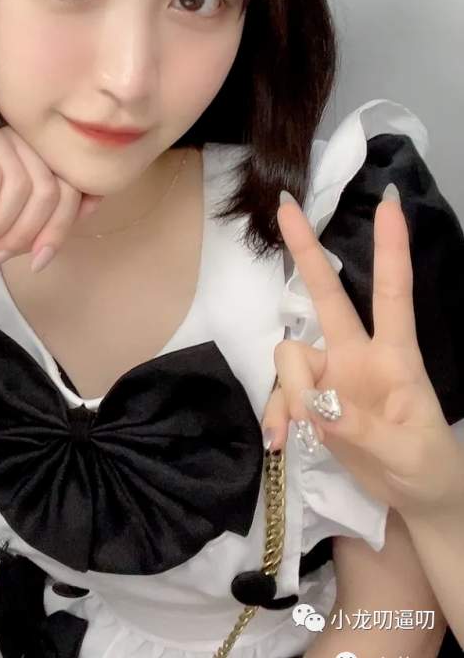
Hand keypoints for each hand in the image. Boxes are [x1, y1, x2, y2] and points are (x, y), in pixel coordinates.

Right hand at [0, 122, 103, 274]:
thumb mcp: (25, 233)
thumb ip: (57, 218)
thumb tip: (95, 201)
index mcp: (37, 158)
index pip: (71, 185)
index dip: (61, 227)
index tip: (40, 258)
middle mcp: (18, 141)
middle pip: (50, 185)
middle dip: (30, 230)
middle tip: (4, 253)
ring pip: (22, 182)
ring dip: (3, 224)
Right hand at [261, 187, 463, 519]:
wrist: (418, 500)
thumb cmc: (428, 468)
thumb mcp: (409, 454)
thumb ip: (365, 431)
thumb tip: (320, 408)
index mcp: (396, 357)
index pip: (394, 294)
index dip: (391, 248)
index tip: (388, 204)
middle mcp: (358, 354)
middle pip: (328, 296)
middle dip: (307, 251)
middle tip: (285, 207)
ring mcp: (331, 374)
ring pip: (289, 355)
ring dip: (288, 392)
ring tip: (300, 434)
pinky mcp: (311, 398)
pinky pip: (279, 394)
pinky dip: (277, 416)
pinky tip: (281, 442)